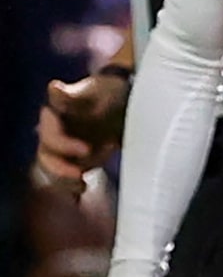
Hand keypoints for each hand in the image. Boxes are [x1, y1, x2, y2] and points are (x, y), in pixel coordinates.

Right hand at [39, 74, 128, 189]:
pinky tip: (80, 189)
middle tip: (81, 175)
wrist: (121, 101)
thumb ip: (72, 95)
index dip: (63, 146)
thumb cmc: (105, 92)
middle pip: (47, 156)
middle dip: (61, 168)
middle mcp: (53, 133)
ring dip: (67, 178)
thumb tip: (53, 87)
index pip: (50, 134)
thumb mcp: (93, 91)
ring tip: (82, 183)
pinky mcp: (72, 161)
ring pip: (54, 170)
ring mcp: (62, 149)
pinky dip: (71, 185)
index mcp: (53, 115)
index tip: (86, 150)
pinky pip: (65, 178)